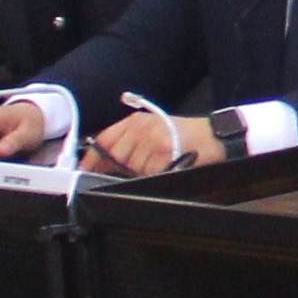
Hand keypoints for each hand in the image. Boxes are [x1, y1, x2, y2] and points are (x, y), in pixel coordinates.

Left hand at [92, 112, 214, 175]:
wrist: (215, 137)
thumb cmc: (186, 135)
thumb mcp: (154, 129)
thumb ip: (128, 141)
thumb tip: (101, 163)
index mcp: (137, 121)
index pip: (104, 139)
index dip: (92, 158)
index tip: (82, 170)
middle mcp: (142, 128)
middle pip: (115, 156)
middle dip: (120, 167)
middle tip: (133, 170)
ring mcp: (153, 141)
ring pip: (130, 167)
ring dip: (139, 173)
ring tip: (157, 165)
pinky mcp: (164, 155)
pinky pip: (147, 173)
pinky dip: (153, 176)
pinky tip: (165, 168)